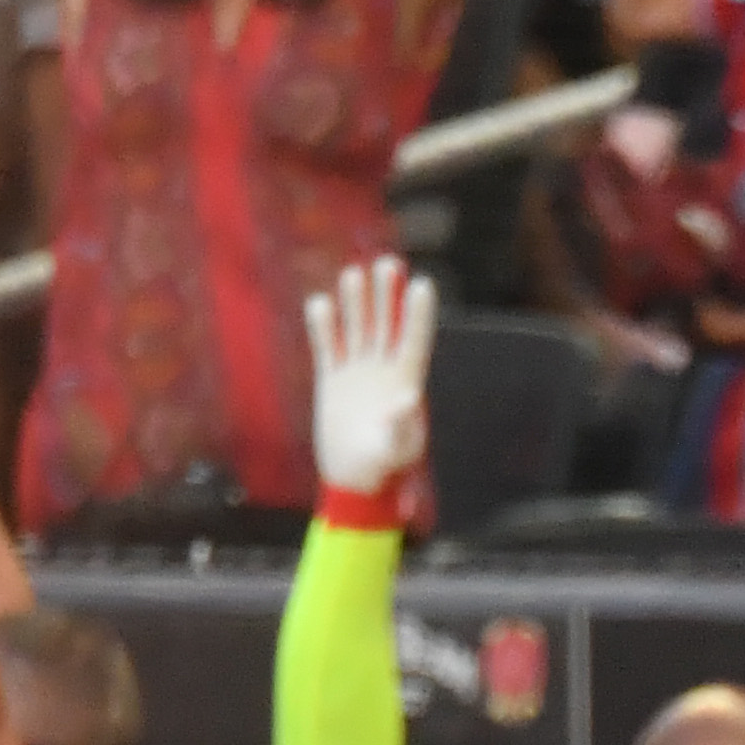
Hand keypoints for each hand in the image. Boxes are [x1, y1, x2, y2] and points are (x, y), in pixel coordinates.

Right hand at [302, 253, 437, 498]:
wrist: (352, 481)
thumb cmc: (381, 469)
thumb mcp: (394, 450)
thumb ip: (401, 425)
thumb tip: (407, 398)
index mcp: (405, 383)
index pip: (414, 340)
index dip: (418, 313)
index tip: (424, 283)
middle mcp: (383, 372)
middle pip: (387, 325)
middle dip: (388, 295)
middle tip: (389, 263)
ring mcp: (357, 373)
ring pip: (358, 328)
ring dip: (356, 302)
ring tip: (355, 273)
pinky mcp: (333, 380)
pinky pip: (328, 346)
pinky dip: (324, 326)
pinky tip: (321, 303)